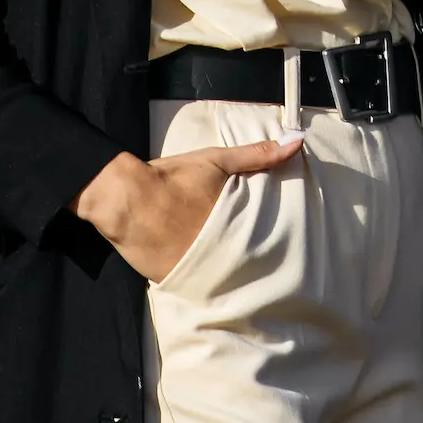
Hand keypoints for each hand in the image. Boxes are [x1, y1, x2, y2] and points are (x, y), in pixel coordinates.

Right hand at [68, 133, 303, 281]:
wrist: (124, 199)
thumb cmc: (173, 177)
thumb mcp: (217, 160)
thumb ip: (258, 155)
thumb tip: (298, 141)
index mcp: (233, 218)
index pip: (266, 233)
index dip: (277, 235)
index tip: (290, 238)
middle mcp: (218, 247)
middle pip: (248, 257)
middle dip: (259, 256)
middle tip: (272, 257)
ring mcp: (196, 266)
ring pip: (226, 272)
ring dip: (235, 269)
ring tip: (246, 266)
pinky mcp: (174, 279)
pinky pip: (199, 281)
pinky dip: (208, 276)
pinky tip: (215, 272)